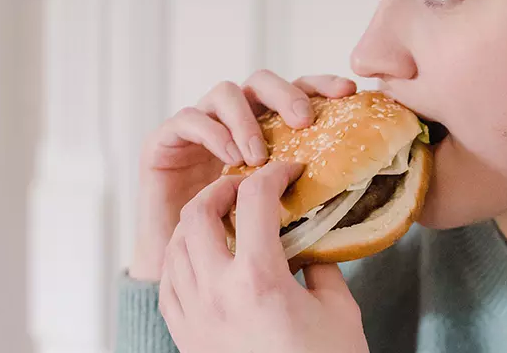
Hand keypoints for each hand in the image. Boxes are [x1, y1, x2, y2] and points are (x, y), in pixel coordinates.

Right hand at [130, 70, 356, 280]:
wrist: (178, 271)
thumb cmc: (235, 243)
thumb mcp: (281, 216)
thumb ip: (309, 196)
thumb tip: (359, 192)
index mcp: (267, 130)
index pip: (298, 92)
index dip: (322, 85)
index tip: (348, 92)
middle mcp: (234, 121)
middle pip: (262, 81)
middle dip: (286, 94)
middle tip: (304, 121)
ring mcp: (200, 127)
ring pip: (226, 93)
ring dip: (247, 119)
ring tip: (259, 155)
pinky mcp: (165, 140)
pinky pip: (188, 119)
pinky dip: (212, 132)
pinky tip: (229, 157)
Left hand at [159, 161, 368, 352]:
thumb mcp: (338, 309)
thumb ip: (319, 266)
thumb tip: (306, 244)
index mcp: (258, 280)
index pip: (254, 200)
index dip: (272, 174)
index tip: (287, 171)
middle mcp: (216, 293)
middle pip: (198, 214)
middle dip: (222, 188)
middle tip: (245, 185)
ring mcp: (194, 316)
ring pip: (174, 247)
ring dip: (196, 221)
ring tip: (223, 216)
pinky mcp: (186, 336)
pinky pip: (168, 284)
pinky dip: (181, 259)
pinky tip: (201, 257)